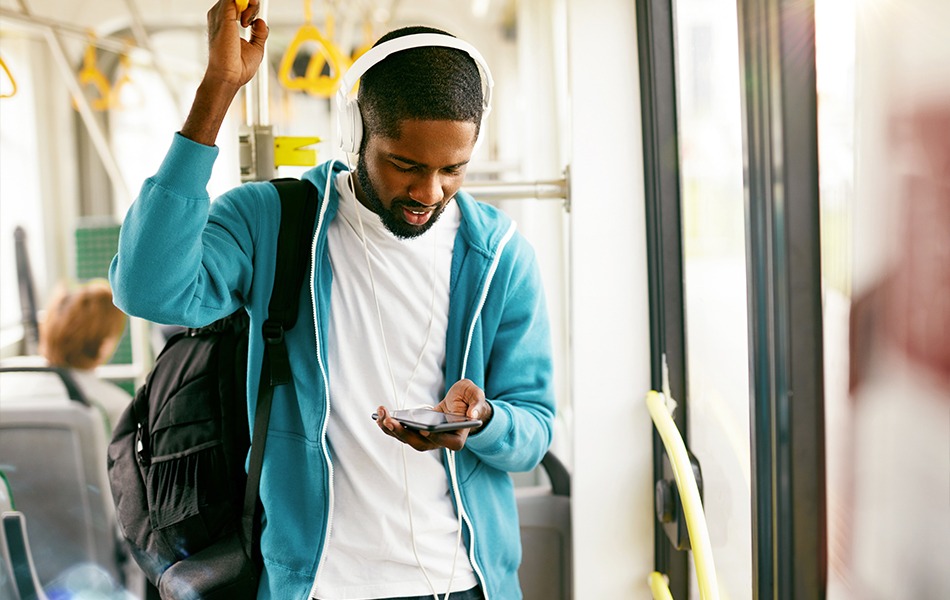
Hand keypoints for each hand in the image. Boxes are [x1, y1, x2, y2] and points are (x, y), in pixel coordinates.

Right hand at [204, 0, 267, 89]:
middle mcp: (220, 15)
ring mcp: (220, 14)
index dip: (251, 7)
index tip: (255, 21)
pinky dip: (249, 4)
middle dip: (252, 5)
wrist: (228, 76)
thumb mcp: (255, 47)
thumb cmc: (237, 68)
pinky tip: (247, 22)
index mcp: (225, 22)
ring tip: (248, 24)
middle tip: (253, 23)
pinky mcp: (223, 16)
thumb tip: (261, 22)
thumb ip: (259, 33)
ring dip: (251, 5)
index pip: (238, 3)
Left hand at [375, 380, 492, 451]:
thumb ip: (477, 403)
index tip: (425, 429)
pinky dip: (389, 426)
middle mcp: (440, 442)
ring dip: (392, 429)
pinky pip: (401, 432)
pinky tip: (380, 415)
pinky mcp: (417, 432)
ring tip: (381, 414)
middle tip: (389, 420)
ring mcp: (427, 439)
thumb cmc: (469, 400)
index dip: (437, 437)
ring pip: (408, 439)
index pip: (448, 442)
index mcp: (458, 437)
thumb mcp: (476, 395)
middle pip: (421, 443)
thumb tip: (473, 414)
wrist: (460, 403)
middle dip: (404, 433)